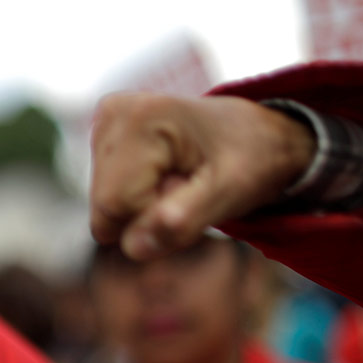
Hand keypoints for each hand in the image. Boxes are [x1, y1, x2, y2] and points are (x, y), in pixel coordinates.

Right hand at [89, 93, 316, 259]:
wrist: (259, 131)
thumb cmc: (252, 158)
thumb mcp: (230, 193)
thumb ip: (182, 222)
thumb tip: (132, 248)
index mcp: (139, 120)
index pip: (115, 206)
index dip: (153, 218)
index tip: (193, 194)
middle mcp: (112, 114)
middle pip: (104, 207)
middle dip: (146, 213)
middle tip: (190, 189)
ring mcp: (104, 122)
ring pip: (104, 206)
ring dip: (144, 207)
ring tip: (182, 180)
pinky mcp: (103, 135)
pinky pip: (107, 195)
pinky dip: (137, 196)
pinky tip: (168, 175)